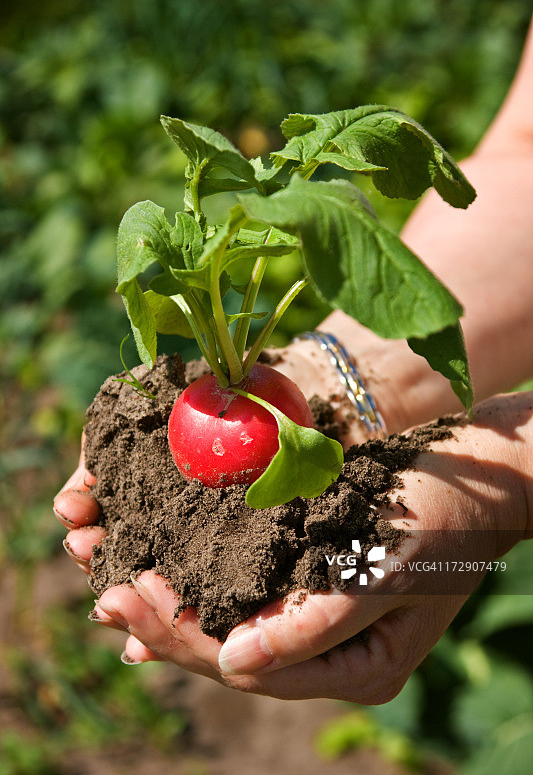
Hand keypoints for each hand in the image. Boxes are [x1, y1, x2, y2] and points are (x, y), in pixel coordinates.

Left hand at [55, 393, 531, 700]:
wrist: (475, 480)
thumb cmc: (443, 521)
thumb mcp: (386, 571)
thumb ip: (315, 625)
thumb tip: (234, 667)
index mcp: (350, 666)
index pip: (246, 664)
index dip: (184, 635)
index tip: (130, 598)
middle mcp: (322, 649)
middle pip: (225, 648)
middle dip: (160, 620)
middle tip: (101, 591)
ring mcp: (311, 613)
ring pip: (224, 617)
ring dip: (167, 595)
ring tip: (107, 571)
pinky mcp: (303, 576)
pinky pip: (237, 583)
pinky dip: (195, 569)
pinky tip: (156, 553)